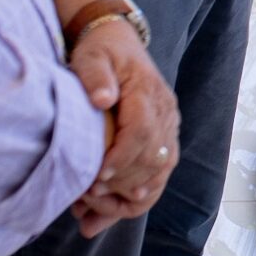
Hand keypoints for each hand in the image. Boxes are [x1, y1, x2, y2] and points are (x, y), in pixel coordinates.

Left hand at [68, 18, 179, 236]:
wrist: (119, 44)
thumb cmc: (100, 51)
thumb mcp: (91, 55)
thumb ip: (94, 75)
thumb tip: (102, 99)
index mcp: (148, 92)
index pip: (144, 131)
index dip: (122, 158)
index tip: (97, 178)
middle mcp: (166, 113)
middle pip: (154, 158)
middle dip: (121, 184)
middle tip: (86, 197)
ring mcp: (169, 127)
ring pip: (160, 172)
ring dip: (128, 197)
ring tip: (92, 211)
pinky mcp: (165, 139)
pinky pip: (160, 175)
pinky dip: (138, 198)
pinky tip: (111, 211)